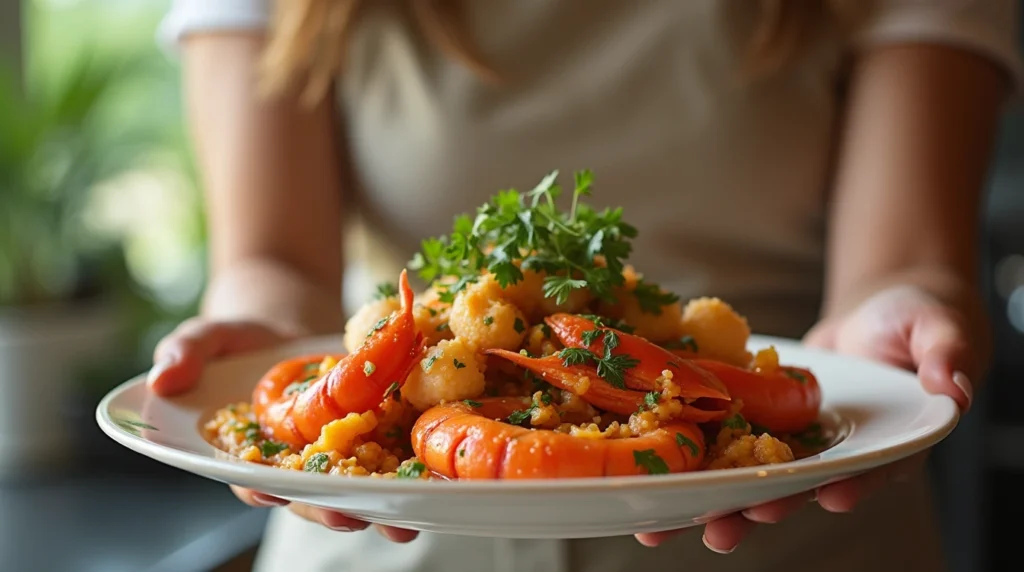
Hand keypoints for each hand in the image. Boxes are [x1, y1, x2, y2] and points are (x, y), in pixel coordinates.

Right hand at [147, 318, 418, 542]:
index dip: (262, 488)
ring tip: (403, 524)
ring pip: (357, 489)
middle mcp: (295, 463)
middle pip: (310, 497)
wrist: (287, 316)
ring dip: (380, 508)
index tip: (271, 490)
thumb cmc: (238, 336)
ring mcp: (336, 452)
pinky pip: (391, 458)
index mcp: (249, 452)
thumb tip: (161, 379)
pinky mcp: (372, 433)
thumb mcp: (206, 336)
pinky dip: (410, 474)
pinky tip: (432, 486)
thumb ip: (184, 354)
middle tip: (351, 517)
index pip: (250, 479)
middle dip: (330, 510)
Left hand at [635, 284, 986, 552]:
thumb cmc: (917, 320)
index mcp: (887, 444)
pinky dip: (688, 460)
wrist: (876, 316)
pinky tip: (648, 479)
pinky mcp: (758, 422)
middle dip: (759, 511)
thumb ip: (947, 356)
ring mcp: (793, 443)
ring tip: (669, 527)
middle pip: (797, 490)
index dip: (851, 486)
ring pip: (751, 479)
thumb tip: (953, 388)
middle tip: (724, 529)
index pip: (870, 472)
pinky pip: (722, 442)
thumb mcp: (941, 328)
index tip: (831, 495)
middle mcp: (835, 454)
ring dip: (712, 503)